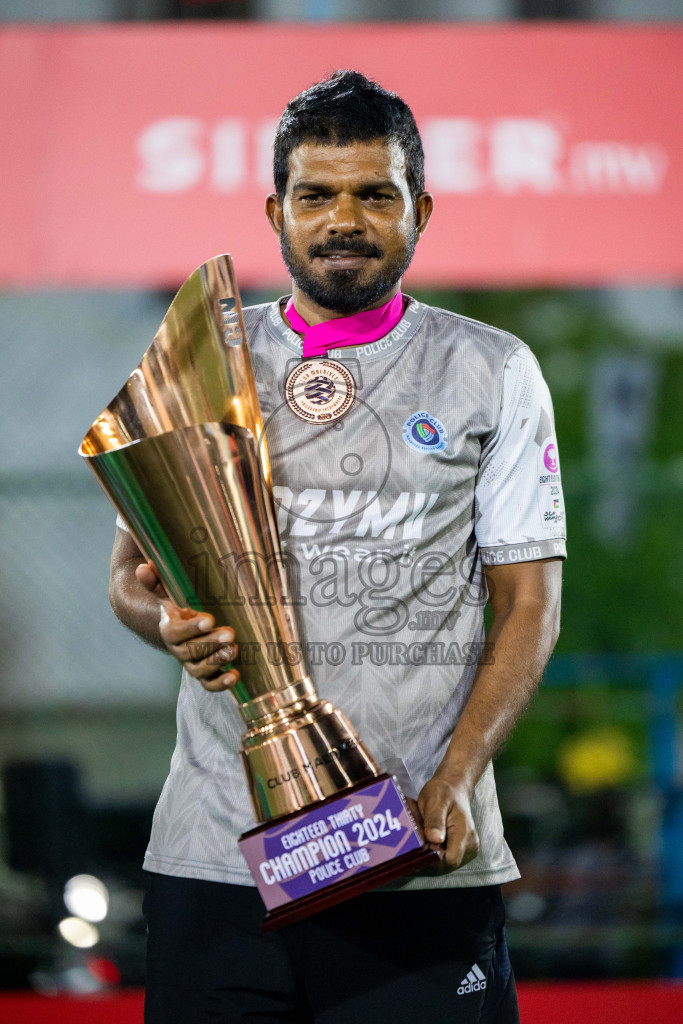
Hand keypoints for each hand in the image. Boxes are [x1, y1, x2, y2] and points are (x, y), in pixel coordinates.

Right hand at [136, 560, 239, 692]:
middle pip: (190, 652)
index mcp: (168, 629)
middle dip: (210, 644)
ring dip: (216, 662)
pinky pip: (209, 683)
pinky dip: (220, 683)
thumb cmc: (176, 607)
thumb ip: (155, 581)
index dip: (191, 628)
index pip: (175, 633)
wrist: (176, 628)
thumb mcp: (166, 592)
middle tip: (230, 634)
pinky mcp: (204, 672)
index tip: (210, 619)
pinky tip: (235, 676)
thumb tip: (143, 568)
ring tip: (233, 650)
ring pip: (199, 670)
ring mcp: (190, 663)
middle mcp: (178, 649)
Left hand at [416, 774, 479, 868]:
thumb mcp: (436, 800)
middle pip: (445, 866)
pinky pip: (443, 861)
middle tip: (410, 848)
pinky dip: (430, 856)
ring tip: (415, 846)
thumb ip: (435, 820)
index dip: (431, 858)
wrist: (453, 788)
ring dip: (427, 858)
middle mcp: (469, 846)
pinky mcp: (459, 852)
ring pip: (442, 866)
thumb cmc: (444, 792)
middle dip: (425, 860)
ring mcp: (466, 851)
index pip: (449, 860)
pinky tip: (421, 847)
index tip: (415, 849)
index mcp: (465, 834)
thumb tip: (434, 839)